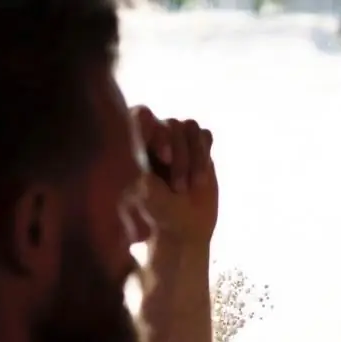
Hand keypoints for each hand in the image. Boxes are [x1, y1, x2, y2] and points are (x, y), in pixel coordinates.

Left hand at [132, 105, 218, 246]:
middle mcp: (155, 135)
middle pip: (172, 124)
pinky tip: (200, 178)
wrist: (183, 227)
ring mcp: (178, 140)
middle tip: (179, 188)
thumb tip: (144, 126)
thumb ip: (140, 156)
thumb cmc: (157, 210)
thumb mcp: (144, 186)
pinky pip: (205, 135)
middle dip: (181, 157)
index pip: (142, 115)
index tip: (164, 159)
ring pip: (190, 127)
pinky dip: (204, 156)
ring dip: (194, 158)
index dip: (156, 131)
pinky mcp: (199, 147)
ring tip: (191, 186)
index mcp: (135, 141)